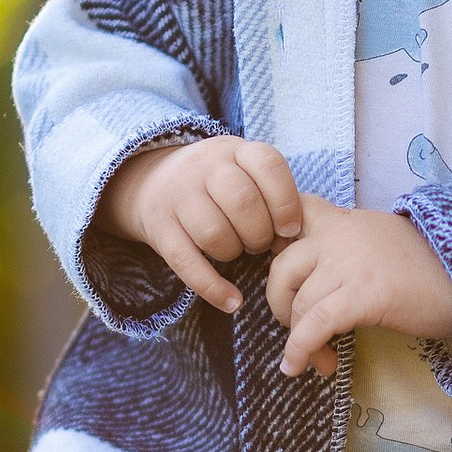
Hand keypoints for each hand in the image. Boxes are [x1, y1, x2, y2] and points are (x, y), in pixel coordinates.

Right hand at [101, 136, 302, 312]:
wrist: (152, 180)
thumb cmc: (218, 184)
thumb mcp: (244, 170)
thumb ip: (272, 193)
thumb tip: (298, 238)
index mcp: (235, 150)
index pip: (268, 166)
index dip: (286, 202)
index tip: (291, 229)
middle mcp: (204, 167)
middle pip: (242, 203)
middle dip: (260, 233)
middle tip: (261, 243)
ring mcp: (177, 195)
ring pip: (214, 233)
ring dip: (234, 252)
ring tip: (237, 250)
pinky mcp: (159, 227)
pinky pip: (187, 263)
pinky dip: (213, 288)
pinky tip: (233, 301)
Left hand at [266, 204, 451, 379]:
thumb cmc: (435, 268)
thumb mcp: (384, 242)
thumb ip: (351, 249)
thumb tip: (321, 280)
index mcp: (346, 220)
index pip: (293, 211)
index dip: (275, 240)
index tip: (286, 275)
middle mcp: (341, 236)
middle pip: (281, 267)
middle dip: (281, 306)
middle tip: (300, 329)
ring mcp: (350, 264)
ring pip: (297, 302)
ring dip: (298, 339)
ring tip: (318, 359)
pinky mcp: (363, 295)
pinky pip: (315, 325)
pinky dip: (300, 350)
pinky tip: (298, 367)